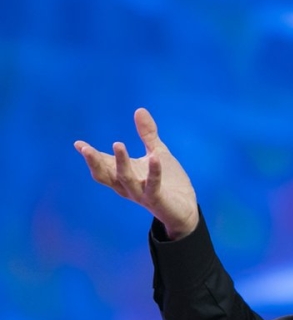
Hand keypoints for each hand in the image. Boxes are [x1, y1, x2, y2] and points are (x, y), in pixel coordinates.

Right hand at [74, 108, 198, 239]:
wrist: (186, 209)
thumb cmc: (169, 182)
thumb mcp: (157, 153)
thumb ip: (147, 135)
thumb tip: (139, 110)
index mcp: (126, 174)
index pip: (104, 164)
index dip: (91, 155)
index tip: (78, 143)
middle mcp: (128, 186)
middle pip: (105, 176)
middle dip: (95, 162)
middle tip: (85, 149)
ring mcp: (141, 194)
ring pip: (125, 179)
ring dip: (120, 163)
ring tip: (117, 144)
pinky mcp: (157, 199)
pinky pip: (153, 185)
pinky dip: (154, 172)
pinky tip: (154, 158)